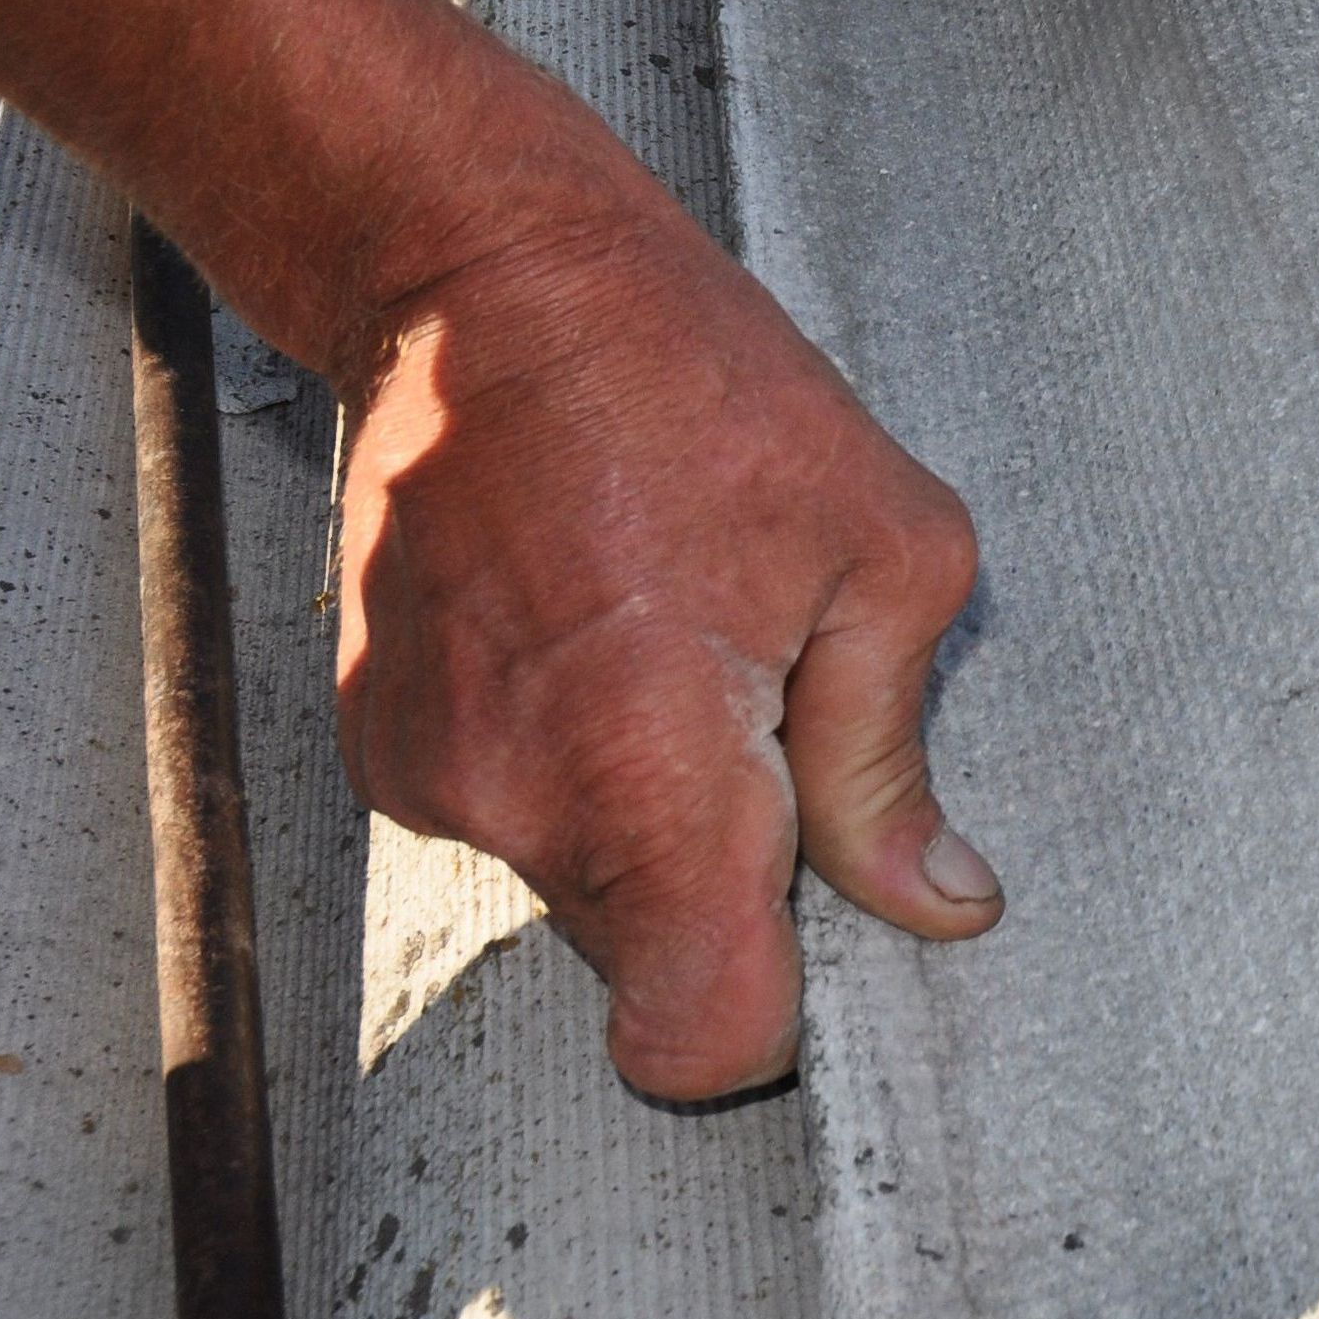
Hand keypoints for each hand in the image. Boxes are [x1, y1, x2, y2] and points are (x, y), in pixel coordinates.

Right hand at [333, 158, 995, 1099]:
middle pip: (645, 959)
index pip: (696, 1045)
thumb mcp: (881, 545)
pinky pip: (510, 808)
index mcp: (647, 776)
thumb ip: (893, 757)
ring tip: (670, 630)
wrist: (483, 273)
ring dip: (643, 804)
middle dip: (721, 872)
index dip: (772, 1014)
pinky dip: (565, 755)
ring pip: (578, 880)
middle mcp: (514, 803)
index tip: (810, 913)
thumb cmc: (693, 381)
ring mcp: (427, 777)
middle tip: (761, 701)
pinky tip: (595, 618)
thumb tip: (939, 903)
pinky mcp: (379, 739)